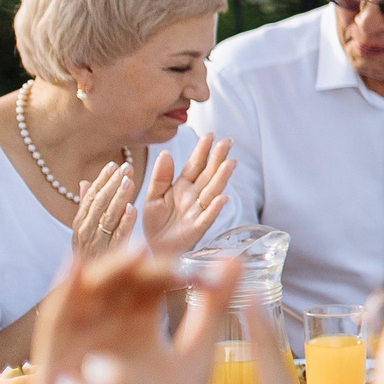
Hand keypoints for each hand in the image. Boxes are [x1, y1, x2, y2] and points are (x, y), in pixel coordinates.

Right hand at [69, 160, 135, 258]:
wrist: (88, 296)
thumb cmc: (92, 261)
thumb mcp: (87, 235)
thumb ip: (88, 209)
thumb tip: (85, 182)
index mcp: (80, 227)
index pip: (90, 199)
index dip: (101, 181)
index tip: (113, 165)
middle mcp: (85, 235)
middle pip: (98, 205)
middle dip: (111, 184)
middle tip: (125, 167)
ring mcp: (96, 247)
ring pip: (107, 218)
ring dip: (117, 198)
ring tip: (129, 181)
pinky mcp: (110, 259)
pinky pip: (118, 239)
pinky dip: (124, 223)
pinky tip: (133, 209)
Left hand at [140, 136, 234, 259]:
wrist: (154, 247)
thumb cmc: (156, 222)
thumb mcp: (153, 196)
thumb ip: (160, 177)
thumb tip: (166, 153)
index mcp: (182, 186)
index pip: (195, 165)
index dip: (202, 151)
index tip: (210, 135)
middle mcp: (194, 196)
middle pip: (208, 175)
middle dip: (218, 159)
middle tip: (227, 142)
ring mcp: (198, 211)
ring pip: (212, 192)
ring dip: (222, 179)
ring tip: (230, 164)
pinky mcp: (197, 228)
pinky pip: (208, 217)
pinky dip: (215, 208)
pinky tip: (222, 198)